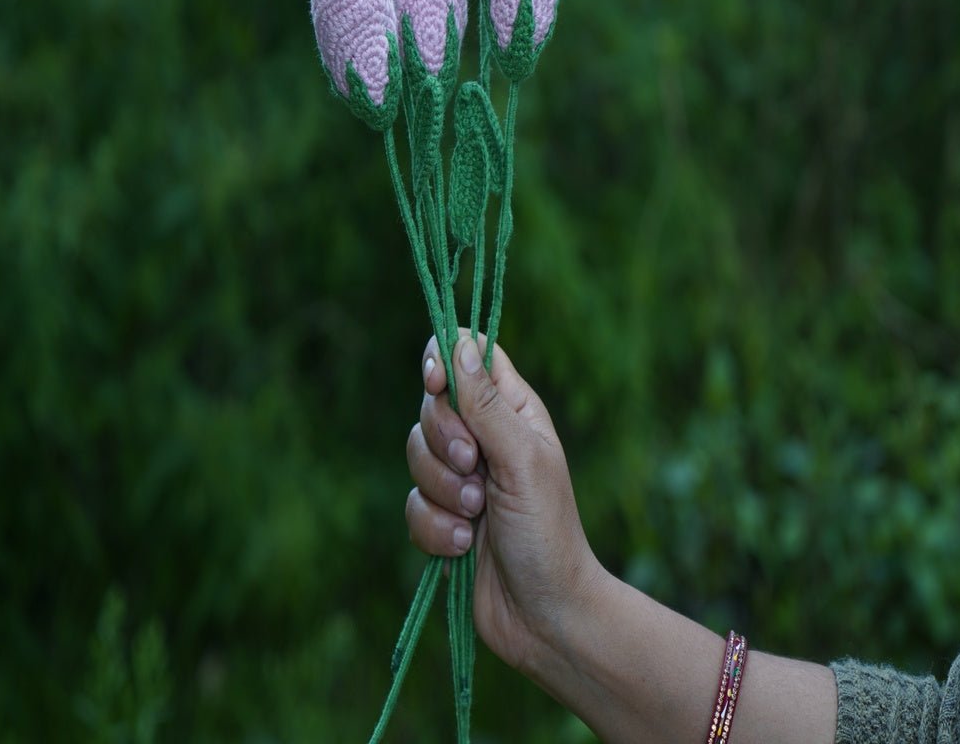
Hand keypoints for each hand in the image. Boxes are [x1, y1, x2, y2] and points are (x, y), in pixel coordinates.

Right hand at [404, 330, 603, 672]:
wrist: (544, 614)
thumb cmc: (548, 532)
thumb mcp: (521, 459)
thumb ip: (486, 404)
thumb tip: (457, 345)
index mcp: (514, 409)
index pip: (468, 355)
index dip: (442, 360)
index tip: (435, 384)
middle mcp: (486, 436)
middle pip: (432, 406)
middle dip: (445, 441)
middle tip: (474, 468)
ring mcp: (462, 477)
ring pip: (415, 455)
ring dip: (441, 491)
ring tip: (474, 516)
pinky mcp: (442, 517)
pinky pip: (411, 504)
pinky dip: (433, 527)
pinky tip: (462, 547)